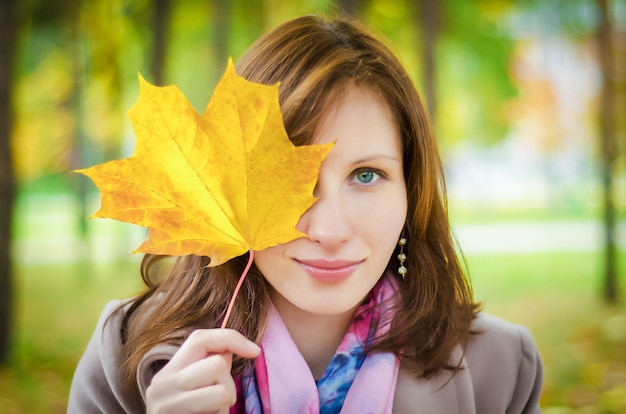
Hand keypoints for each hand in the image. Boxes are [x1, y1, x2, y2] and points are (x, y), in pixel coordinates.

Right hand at [145, 328, 260, 413]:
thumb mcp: (191, 388)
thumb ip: (207, 366)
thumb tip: (232, 347)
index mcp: (166, 373)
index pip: (200, 338)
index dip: (231, 338)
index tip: (255, 351)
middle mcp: (161, 387)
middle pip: (217, 364)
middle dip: (227, 383)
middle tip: (215, 401)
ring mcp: (168, 408)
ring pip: (223, 390)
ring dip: (225, 404)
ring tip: (210, 413)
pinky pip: (219, 413)